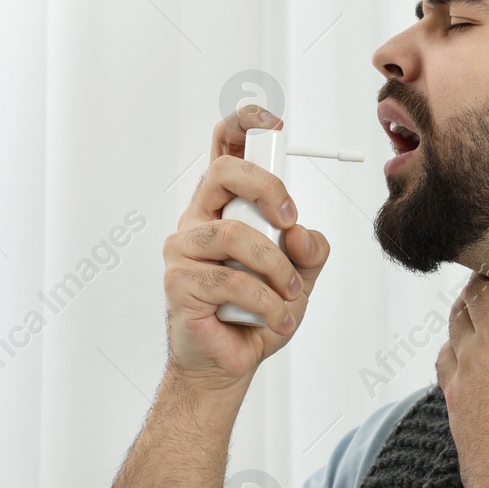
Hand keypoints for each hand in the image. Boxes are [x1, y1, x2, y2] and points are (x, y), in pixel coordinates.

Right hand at [162, 105, 330, 393]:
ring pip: (233, 234)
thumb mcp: (300, 276)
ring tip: (290, 295)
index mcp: (222, 208)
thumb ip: (310, 250)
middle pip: (223, 173)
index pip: (223, 149)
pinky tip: (276, 318)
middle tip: (290, 220)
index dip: (244, 124)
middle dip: (267, 188)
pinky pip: (231, 280)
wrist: (230, 364)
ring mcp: (183, 250)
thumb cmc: (257, 314)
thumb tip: (301, 233)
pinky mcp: (178, 282)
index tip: (275, 123)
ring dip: (275, 268)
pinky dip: (266, 301)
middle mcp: (198, 220)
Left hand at [435, 271, 488, 487]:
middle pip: (459, 312)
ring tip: (474, 324)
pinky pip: (445, 374)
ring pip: (447, 341)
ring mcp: (457, 383)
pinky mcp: (453, 410)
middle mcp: (470, 354)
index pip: (479, 291)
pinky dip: (453, 361)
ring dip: (458, 328)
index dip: (485, 276)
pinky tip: (466, 369)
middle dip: (472, 298)